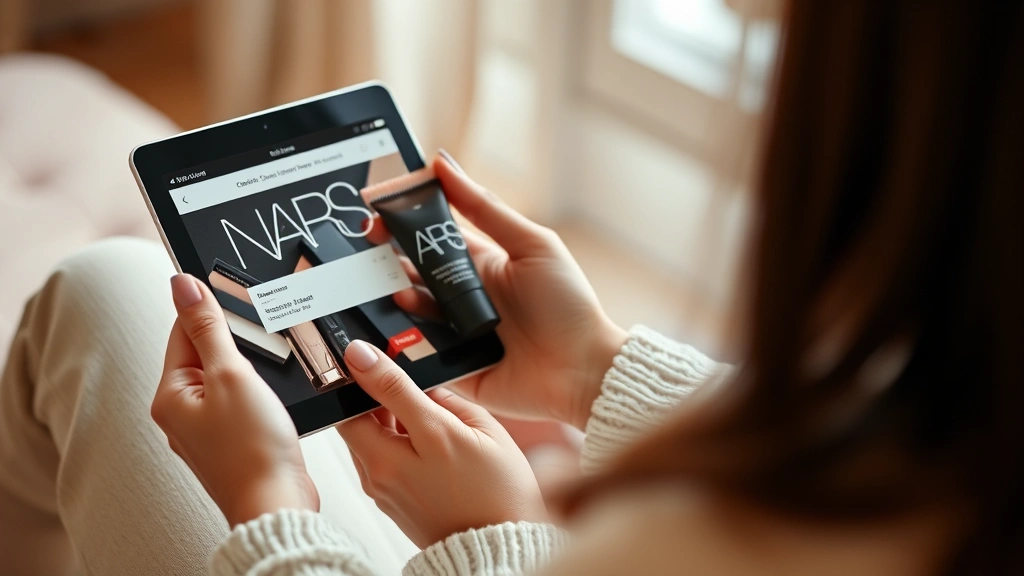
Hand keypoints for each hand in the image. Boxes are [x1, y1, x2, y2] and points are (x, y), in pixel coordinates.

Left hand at [152, 274, 318, 525]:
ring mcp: (205, 429)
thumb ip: (209, 328)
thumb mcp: (231, 374)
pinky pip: (239, 400)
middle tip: (262, 344)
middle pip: (204, 353)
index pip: (183, 331)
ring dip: (249, 368)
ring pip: (225, 377)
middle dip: (235, 342)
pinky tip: (273, 398)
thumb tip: (183, 284)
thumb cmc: (252, 449)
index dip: (211, 309)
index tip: (236, 292)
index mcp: (170, 395)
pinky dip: (257, 391)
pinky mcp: (231, 440)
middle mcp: (181, 413)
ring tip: (268, 379)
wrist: (277, 504)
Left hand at [337, 340, 544, 547]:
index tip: (360, 350)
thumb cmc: (500, 494)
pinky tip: (412, 437)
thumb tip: (421, 381)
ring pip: (359, 438)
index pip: (381, 392)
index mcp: (421, 444)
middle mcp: (390, 468)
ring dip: (373, 418)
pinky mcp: (382, 501)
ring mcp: (381, 488)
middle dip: (366, 394)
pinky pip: (370, 458)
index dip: (369, 364)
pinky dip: (381, 441)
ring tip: (406, 409)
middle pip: (355, 417)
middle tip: (385, 379)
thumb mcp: (484, 432)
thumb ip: (447, 399)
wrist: (496, 548)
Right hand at [365, 152, 627, 428]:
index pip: (431, 239)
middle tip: (364, 252)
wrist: (583, 371)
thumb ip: (485, 208)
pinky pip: (417, 355)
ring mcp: (456, 334)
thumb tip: (442, 163)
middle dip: (386, 262)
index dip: (400, 225)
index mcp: (481, 264)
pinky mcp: (452, 368)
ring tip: (389, 291)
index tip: (374, 213)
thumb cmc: (567, 305)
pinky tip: (390, 332)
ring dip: (394, 301)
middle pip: (413, 275)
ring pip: (410, 314)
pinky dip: (400, 345)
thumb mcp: (532, 245)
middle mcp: (464, 298)